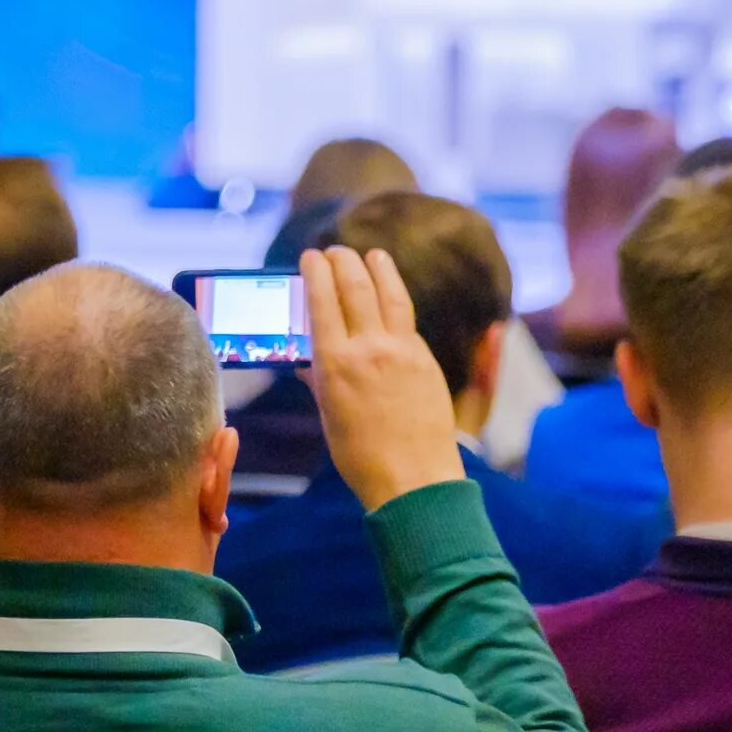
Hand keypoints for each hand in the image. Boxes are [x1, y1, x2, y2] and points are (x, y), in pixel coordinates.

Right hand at [299, 246, 463, 511]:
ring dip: (378, 268)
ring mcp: (402, 351)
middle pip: (355, 287)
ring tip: (372, 255)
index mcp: (336, 363)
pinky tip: (391, 298)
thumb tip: (306, 360)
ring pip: (389, 294)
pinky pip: (407, 321)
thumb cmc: (362, 457)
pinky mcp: (425, 360)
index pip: (322, 301)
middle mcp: (369, 349)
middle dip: (342, 262)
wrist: (414, 480)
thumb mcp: (329, 416)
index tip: (310, 257)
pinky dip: (395, 302)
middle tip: (334, 251)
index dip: (315, 272)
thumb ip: (319, 379)